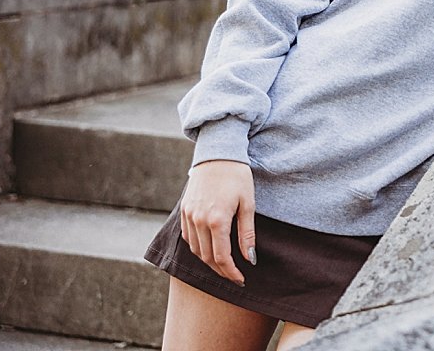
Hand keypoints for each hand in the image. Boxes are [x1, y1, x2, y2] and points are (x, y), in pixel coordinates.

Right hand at [179, 159, 256, 284]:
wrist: (218, 153)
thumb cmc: (237, 177)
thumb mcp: (248, 204)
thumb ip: (247, 234)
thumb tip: (250, 259)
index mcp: (217, 220)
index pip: (222, 257)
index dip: (231, 273)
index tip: (241, 280)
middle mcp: (199, 220)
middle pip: (207, 257)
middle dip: (221, 271)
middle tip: (234, 276)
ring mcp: (188, 215)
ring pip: (195, 250)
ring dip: (209, 262)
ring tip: (223, 266)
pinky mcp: (184, 210)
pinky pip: (188, 238)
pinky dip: (198, 248)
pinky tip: (209, 249)